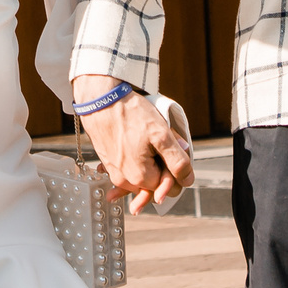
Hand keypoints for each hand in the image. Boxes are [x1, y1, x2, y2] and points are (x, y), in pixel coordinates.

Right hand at [71, 76, 192, 214]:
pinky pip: (128, 170)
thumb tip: (187, 180)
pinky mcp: (109, 163)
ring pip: (143, 175)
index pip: (171, 187)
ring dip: (150, 162)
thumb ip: (177, 161)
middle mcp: (125, 181)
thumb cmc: (130, 114)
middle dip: (162, 165)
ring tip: (147, 139)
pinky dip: (136, 161)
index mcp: (140, 178)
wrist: (100, 100)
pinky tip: (136, 146)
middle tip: (160, 141)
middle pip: (156, 182)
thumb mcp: (161, 135)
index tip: (173, 148)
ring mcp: (115, 173)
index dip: (176, 169)